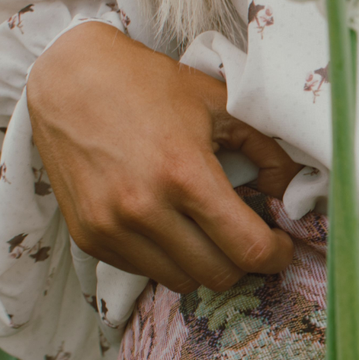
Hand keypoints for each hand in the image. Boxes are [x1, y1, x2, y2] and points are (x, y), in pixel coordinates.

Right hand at [26, 21, 298, 293]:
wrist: (69, 78)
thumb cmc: (150, 85)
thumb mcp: (219, 103)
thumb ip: (267, 148)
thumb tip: (289, 190)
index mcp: (184, 174)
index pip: (247, 248)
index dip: (276, 255)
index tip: (281, 245)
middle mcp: (144, 209)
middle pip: (219, 275)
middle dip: (244, 262)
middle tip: (250, 238)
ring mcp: (111, 228)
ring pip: (182, 281)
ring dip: (204, 263)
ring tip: (209, 231)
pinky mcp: (88, 237)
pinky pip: (144, 270)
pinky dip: (166, 257)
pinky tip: (170, 223)